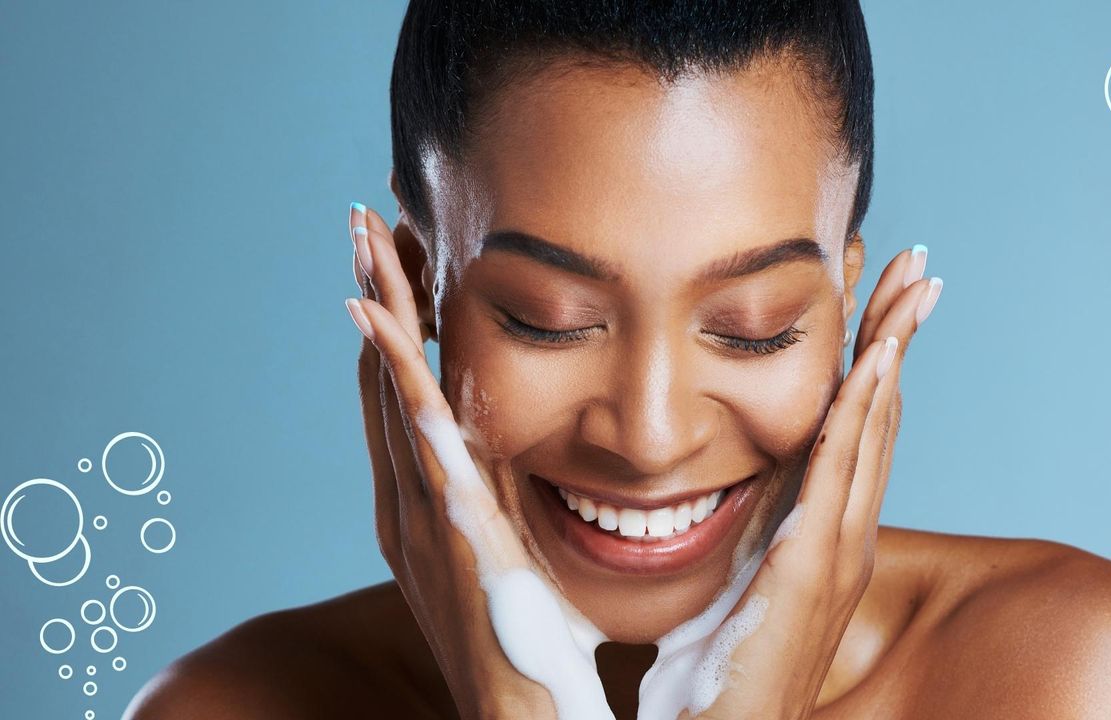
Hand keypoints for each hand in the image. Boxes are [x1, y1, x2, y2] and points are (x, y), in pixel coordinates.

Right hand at [344, 203, 615, 719]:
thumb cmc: (535, 648)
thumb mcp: (519, 556)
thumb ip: (513, 504)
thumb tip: (538, 456)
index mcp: (429, 506)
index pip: (407, 395)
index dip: (400, 325)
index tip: (408, 259)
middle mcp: (408, 502)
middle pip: (384, 377)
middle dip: (377, 297)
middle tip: (371, 219)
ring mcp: (417, 512)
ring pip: (388, 389)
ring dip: (377, 309)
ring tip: (366, 235)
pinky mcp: (443, 523)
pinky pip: (411, 431)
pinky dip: (389, 369)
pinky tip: (372, 313)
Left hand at [638, 246, 941, 719]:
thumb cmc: (715, 676)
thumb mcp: (729, 583)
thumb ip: (737, 531)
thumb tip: (709, 483)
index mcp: (822, 531)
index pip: (850, 424)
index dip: (867, 354)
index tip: (869, 290)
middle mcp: (844, 532)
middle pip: (878, 410)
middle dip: (894, 331)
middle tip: (914, 261)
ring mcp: (838, 547)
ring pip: (874, 424)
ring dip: (892, 346)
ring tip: (914, 281)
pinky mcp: (815, 563)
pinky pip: (843, 466)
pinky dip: (864, 404)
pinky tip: (877, 352)